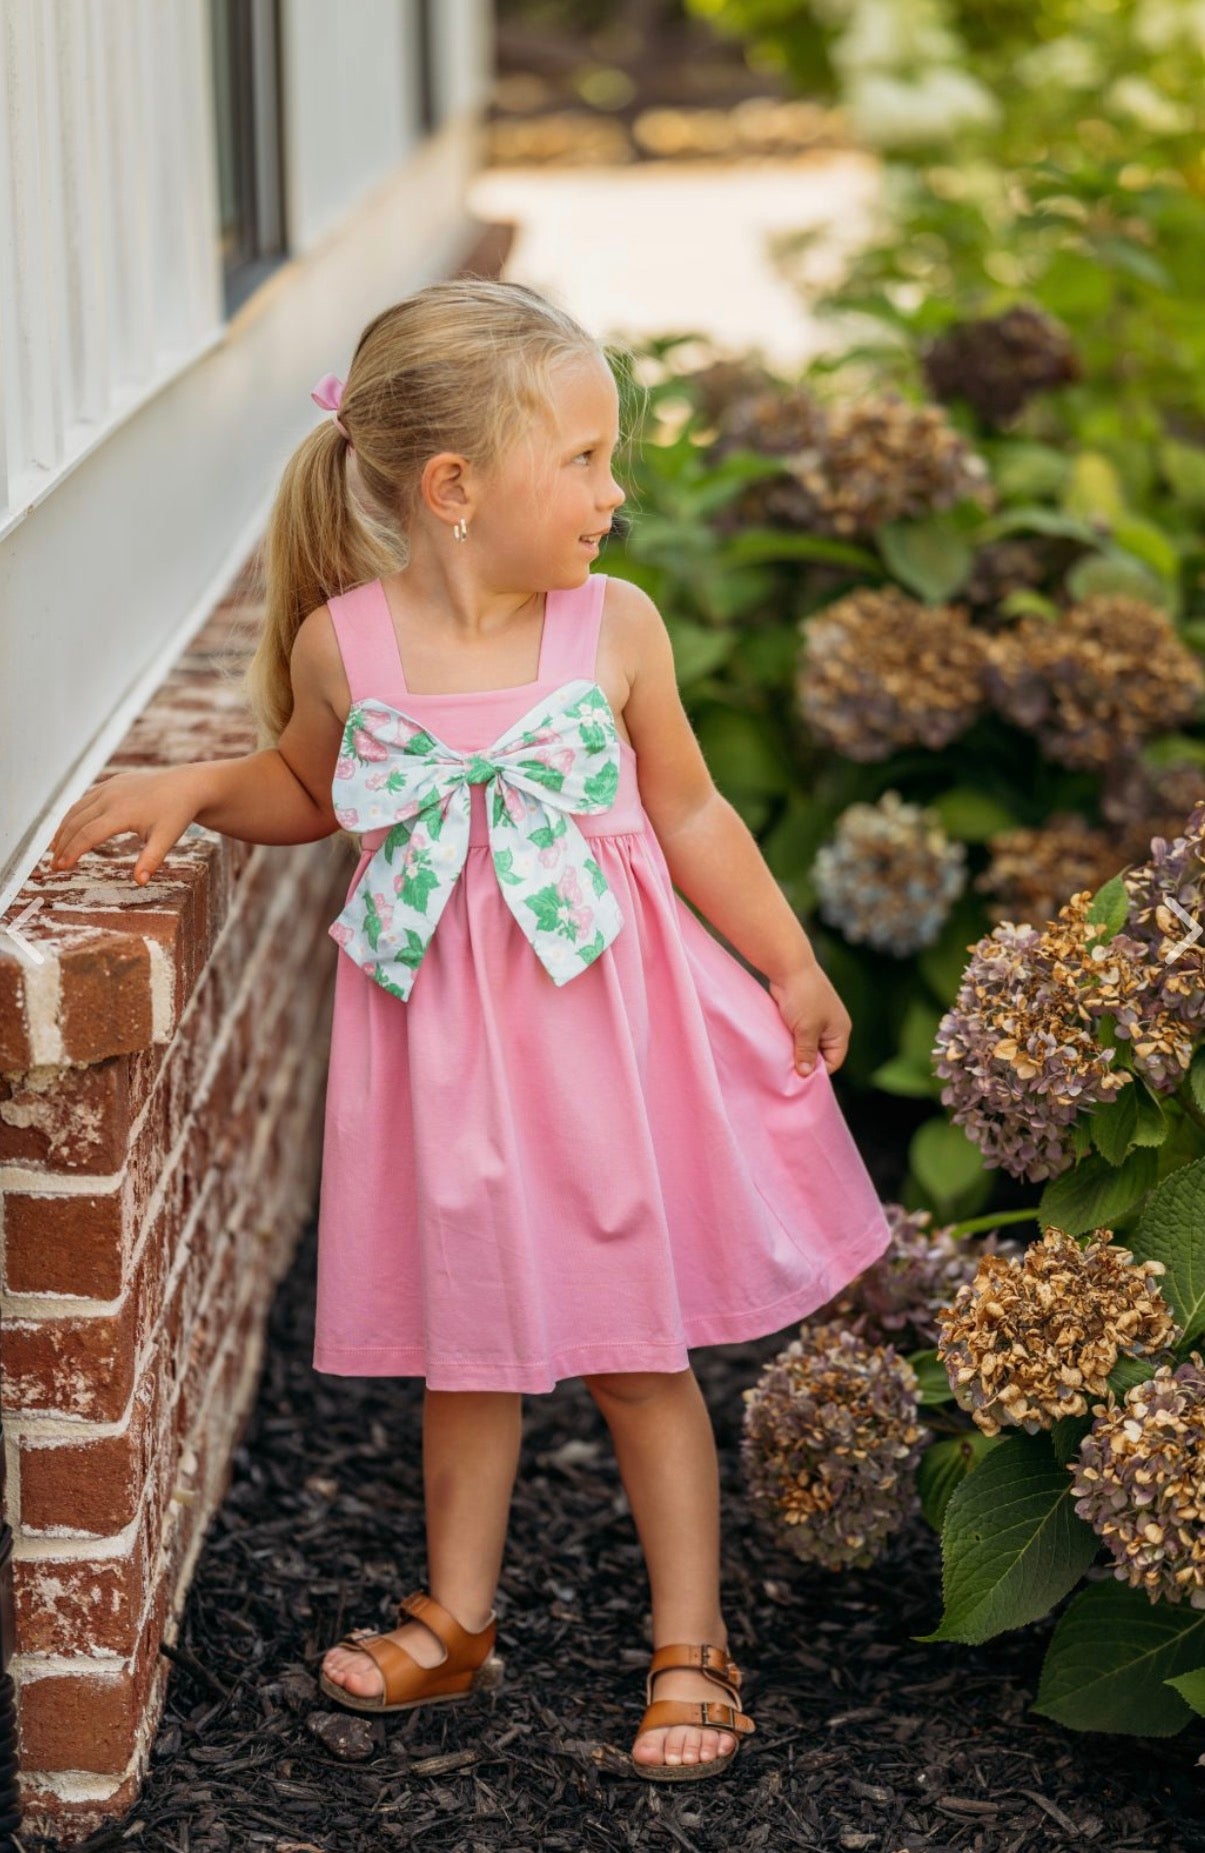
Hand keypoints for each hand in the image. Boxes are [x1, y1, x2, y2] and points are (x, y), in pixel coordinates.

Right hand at [49, 765, 208, 885]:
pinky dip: (73, 816)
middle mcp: (110, 797)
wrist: (186, 785)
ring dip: (63, 830)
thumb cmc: (176, 814)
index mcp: (121, 812)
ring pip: (76, 810)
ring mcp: (109, 788)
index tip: (61, 868)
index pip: (88, 834)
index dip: (73, 851)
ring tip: (55, 851)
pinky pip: (85, 800)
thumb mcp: (167, 839)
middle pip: (76, 822)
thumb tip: (139, 882)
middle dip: (62, 845)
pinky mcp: (111, 784)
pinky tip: (69, 829)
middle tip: (53, 866)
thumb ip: (151, 860)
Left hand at [769, 959, 851, 1076]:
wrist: (789, 966)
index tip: (798, 1079)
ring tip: (782, 1058)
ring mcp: (816, 1020)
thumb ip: (805, 1053)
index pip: (833, 1062)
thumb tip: (804, 1075)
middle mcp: (831, 1027)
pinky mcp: (802, 1015)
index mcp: (840, 1031)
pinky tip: (778, 1045)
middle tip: (787, 1071)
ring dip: (795, 1051)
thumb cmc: (802, 996)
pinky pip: (798, 1035)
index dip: (817, 1072)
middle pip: (820, 1055)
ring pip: (807, 1045)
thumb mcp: (806, 1029)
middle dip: (805, 1062)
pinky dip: (789, 1041)